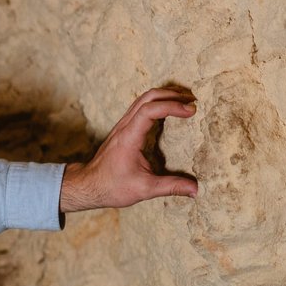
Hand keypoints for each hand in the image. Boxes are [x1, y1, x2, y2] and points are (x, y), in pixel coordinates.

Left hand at [60, 86, 199, 212]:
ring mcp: (122, 126)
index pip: (150, 110)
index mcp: (129, 137)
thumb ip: (170, 187)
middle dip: (172, 94)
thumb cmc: (112, 187)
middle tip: (193, 100)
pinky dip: (157, 103)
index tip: (191, 111)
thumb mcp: (143, 189)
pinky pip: (140, 107)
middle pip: (147, 97)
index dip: (172, 106)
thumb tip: (196, 190)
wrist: (88, 185)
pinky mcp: (123, 129)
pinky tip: (169, 110)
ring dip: (165, 96)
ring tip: (185, 101)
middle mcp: (124, 127)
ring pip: (143, 99)